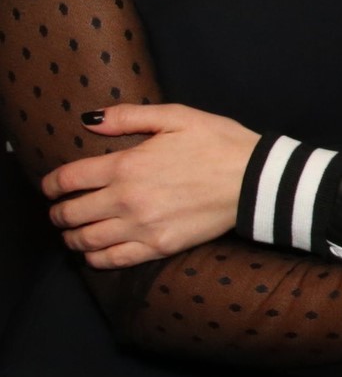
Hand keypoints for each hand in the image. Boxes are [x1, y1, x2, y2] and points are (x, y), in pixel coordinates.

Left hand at [41, 103, 258, 267]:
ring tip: (73, 232)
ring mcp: (142, 226)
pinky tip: (95, 251)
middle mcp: (126, 199)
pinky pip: (112, 260)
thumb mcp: (177, 116)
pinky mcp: (159, 246)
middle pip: (71, 213)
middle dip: (58, 212)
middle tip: (61, 210)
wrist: (256, 179)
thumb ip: (129, 116)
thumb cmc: (219, 142)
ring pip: (85, 240)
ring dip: (72, 237)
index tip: (51, 187)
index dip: (50, 184)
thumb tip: (91, 120)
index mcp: (127, 165)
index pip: (67, 179)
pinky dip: (95, 258)